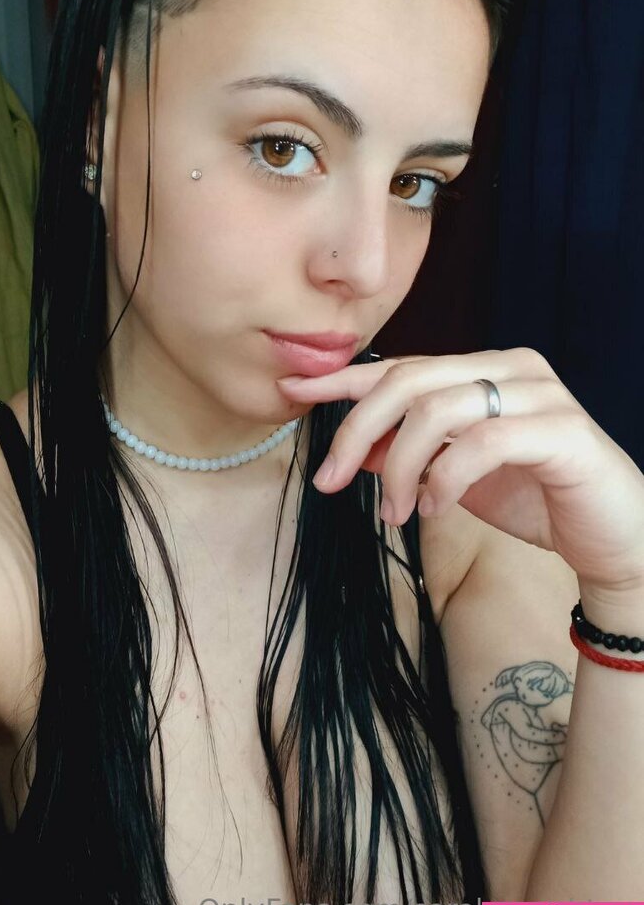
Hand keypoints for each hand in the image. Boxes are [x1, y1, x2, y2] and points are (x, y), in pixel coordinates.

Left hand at [276, 348, 643, 595]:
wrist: (612, 538)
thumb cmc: (536, 499)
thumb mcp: (456, 476)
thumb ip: (412, 452)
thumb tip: (357, 448)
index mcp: (484, 369)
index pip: (400, 366)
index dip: (342, 380)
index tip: (292, 392)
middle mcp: (511, 367)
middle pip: (408, 380)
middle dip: (356, 430)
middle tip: (331, 481)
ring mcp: (540, 393)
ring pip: (437, 409)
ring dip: (401, 468)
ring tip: (397, 513)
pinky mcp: (561, 430)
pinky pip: (483, 443)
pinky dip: (446, 479)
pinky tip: (437, 510)